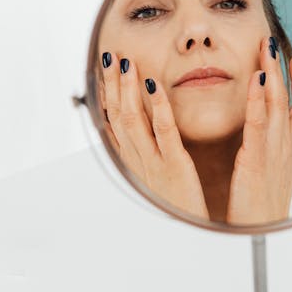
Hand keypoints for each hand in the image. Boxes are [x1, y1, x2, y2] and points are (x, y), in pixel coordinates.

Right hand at [100, 52, 208, 218]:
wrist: (189, 235)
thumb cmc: (178, 206)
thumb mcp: (157, 179)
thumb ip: (149, 153)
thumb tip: (142, 134)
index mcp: (136, 162)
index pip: (114, 123)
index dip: (106, 96)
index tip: (102, 72)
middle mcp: (139, 159)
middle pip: (119, 116)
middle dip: (112, 85)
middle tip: (109, 56)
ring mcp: (155, 161)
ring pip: (134, 120)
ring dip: (128, 89)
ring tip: (125, 63)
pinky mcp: (175, 164)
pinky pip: (164, 131)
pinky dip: (157, 107)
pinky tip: (154, 86)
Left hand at [226, 38, 291, 224]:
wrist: (261, 240)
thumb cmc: (262, 214)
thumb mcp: (271, 179)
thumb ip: (270, 157)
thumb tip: (268, 146)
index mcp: (289, 151)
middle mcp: (286, 147)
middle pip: (290, 98)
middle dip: (283, 66)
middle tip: (273, 39)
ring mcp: (273, 152)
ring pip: (277, 104)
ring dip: (271, 72)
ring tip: (265, 46)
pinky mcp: (255, 160)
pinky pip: (258, 122)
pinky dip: (257, 97)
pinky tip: (254, 76)